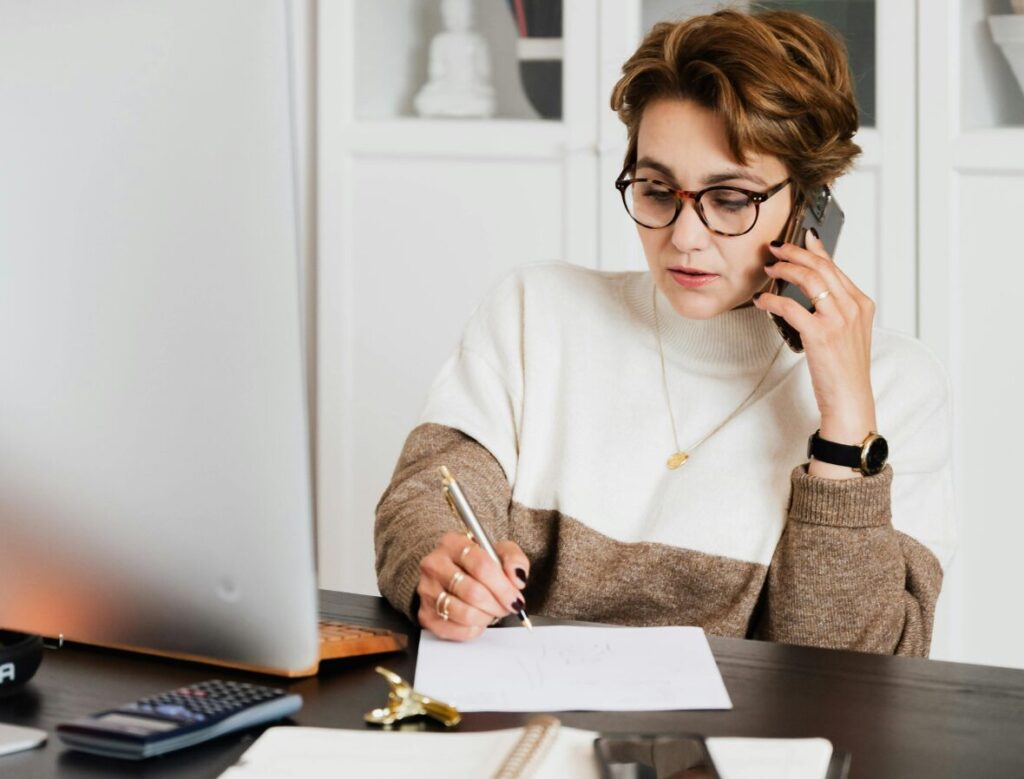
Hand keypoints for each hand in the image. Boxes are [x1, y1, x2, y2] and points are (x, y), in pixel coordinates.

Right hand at [416, 532, 529, 640]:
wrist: (453, 575)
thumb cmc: (478, 564)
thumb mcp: (500, 552)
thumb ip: (514, 559)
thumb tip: (517, 578)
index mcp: (453, 543)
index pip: (482, 566)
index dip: (503, 587)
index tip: (515, 598)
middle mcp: (434, 564)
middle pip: (473, 592)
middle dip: (497, 604)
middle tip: (507, 607)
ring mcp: (427, 590)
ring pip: (464, 613)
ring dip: (486, 617)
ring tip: (491, 611)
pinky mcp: (425, 614)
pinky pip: (455, 630)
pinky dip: (473, 629)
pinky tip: (478, 619)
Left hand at [754, 231, 877, 459]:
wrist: (850, 398)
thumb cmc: (845, 369)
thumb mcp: (848, 332)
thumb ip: (836, 308)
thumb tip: (813, 288)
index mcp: (862, 303)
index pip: (835, 267)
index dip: (815, 250)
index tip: (802, 237)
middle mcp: (853, 307)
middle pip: (821, 267)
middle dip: (795, 252)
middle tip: (776, 248)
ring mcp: (838, 320)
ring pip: (808, 279)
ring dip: (784, 269)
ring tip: (769, 268)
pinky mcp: (820, 334)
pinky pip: (790, 307)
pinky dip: (772, 300)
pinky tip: (762, 300)